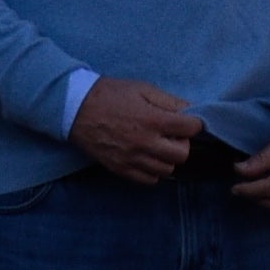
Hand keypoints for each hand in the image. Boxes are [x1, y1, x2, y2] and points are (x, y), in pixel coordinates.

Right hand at [70, 76, 201, 183]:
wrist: (76, 109)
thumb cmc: (111, 95)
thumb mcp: (143, 89)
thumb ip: (170, 102)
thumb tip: (191, 111)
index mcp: (153, 120)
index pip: (191, 129)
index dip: (193, 123)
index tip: (187, 121)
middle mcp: (145, 143)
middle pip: (182, 154)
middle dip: (183, 143)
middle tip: (173, 134)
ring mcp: (132, 159)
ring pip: (167, 170)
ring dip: (168, 158)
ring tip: (159, 145)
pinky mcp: (120, 169)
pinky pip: (148, 180)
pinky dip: (154, 171)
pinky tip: (148, 157)